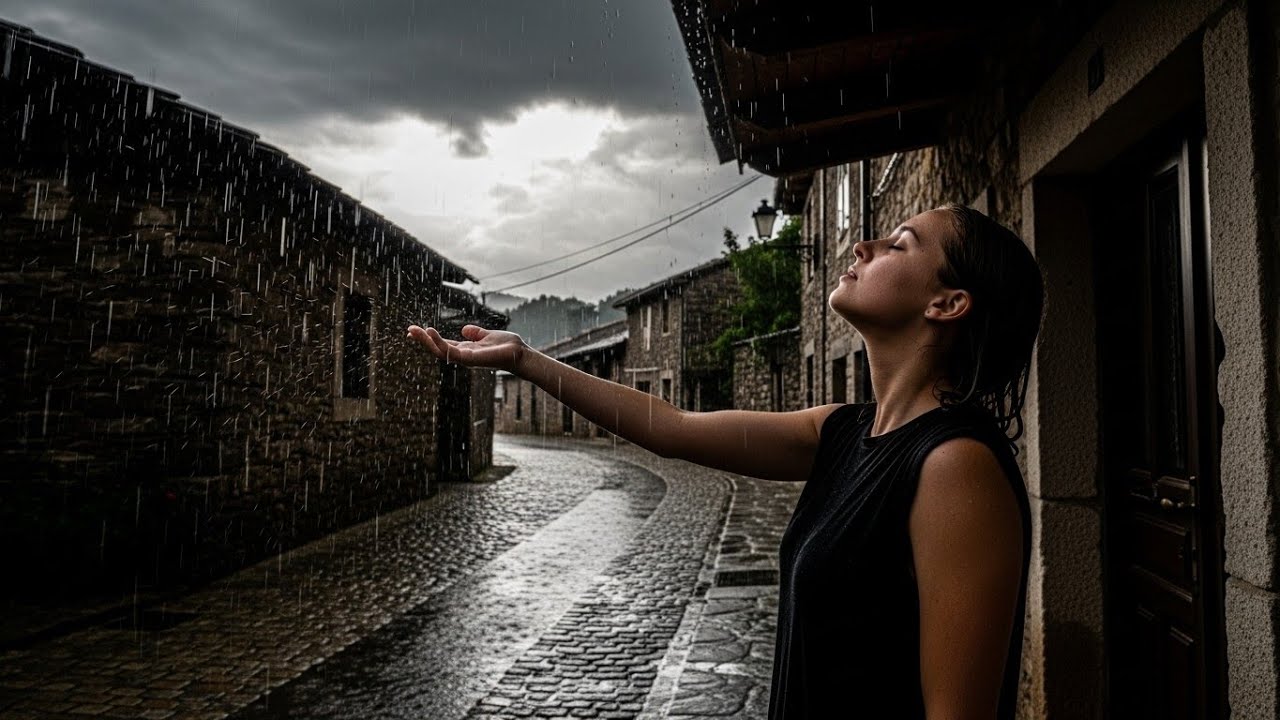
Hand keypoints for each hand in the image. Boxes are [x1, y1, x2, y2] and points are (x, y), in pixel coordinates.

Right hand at [406, 324, 526, 371]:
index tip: (415, 331)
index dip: (429, 339)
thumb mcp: (487, 335)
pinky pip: (450, 352)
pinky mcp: (470, 359)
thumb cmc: (507, 346)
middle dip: (422, 341)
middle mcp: (463, 356)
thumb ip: (476, 333)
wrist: (520, 354)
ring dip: (426, 342)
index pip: (443, 345)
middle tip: (408, 331)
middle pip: (437, 349)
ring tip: (415, 331)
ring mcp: (465, 359)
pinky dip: (439, 342)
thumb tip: (464, 329)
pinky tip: (430, 332)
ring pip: (440, 351)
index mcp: (466, 350)